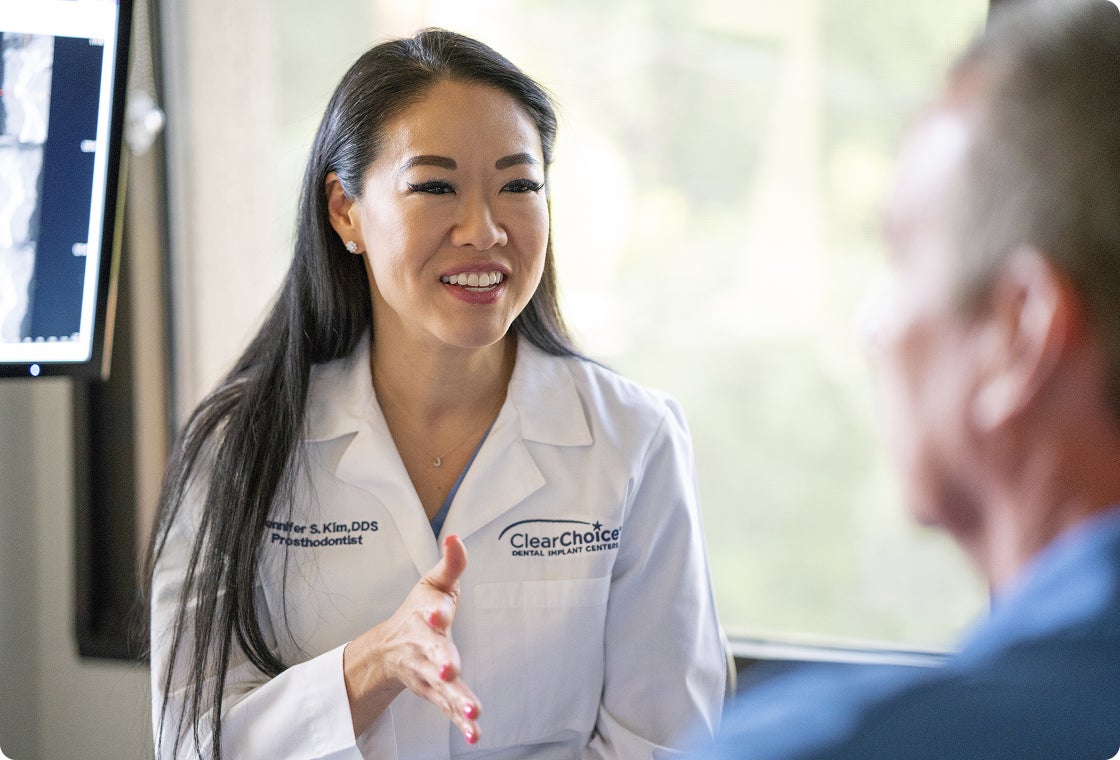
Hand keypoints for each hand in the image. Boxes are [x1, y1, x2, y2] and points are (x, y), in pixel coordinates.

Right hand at [343, 534, 481, 743]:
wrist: (390, 648)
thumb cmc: (419, 612)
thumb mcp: (434, 584)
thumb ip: (451, 563)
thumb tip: (455, 536)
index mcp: (427, 618)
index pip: (431, 613)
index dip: (435, 612)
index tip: (437, 613)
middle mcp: (425, 648)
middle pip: (434, 655)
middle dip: (442, 661)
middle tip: (450, 670)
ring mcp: (429, 673)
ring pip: (442, 687)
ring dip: (457, 699)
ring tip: (473, 711)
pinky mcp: (436, 693)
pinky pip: (448, 709)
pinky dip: (460, 722)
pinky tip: (474, 732)